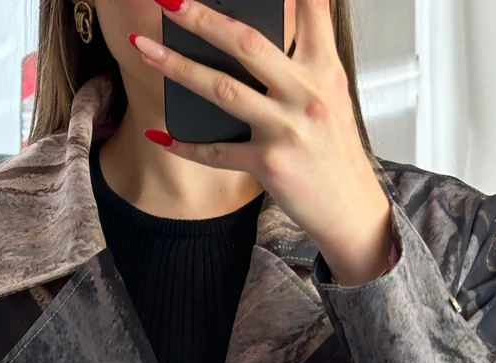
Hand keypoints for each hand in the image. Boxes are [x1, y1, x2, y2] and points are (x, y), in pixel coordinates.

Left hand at [130, 0, 393, 285]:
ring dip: (177, 67)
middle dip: (202, 18)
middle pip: (246, 44)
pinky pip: (217, 152)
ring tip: (144, 49)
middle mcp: (306, 94)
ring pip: (222, 90)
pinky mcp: (269, 165)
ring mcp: (286, 129)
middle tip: (168, 0)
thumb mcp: (333, 95)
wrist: (351, 210)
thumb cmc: (336, 149)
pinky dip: (186, 145)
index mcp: (325, 69)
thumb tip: (266, 30)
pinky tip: (160, 134)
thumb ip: (306, 60)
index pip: (310, 10)